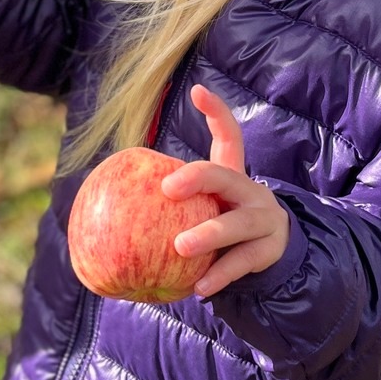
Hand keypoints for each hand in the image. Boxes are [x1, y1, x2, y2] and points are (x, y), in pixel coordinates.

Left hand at [160, 85, 290, 298]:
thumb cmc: (222, 222)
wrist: (272, 252)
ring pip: (238, 223)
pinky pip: (242, 262)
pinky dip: (220, 274)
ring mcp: (264, 219)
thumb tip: (108, 201)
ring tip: (180, 246)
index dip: (216, 111)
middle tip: (168, 188)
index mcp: (233, 173)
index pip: (229, 134)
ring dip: (209, 234)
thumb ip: (175, 201)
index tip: (197, 90)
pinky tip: (199, 288)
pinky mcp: (268, 250)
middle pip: (227, 175)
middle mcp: (251, 190)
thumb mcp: (206, 206)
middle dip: (199, 178)